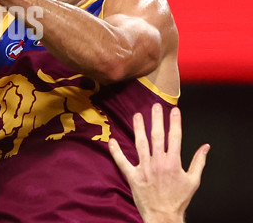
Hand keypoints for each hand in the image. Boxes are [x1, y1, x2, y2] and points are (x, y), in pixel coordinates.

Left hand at [108, 104, 209, 222]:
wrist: (164, 216)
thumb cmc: (178, 199)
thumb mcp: (193, 181)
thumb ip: (199, 162)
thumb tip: (205, 147)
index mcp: (173, 162)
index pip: (175, 137)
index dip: (175, 122)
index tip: (174, 110)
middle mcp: (158, 162)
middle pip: (157, 136)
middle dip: (156, 119)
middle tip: (155, 105)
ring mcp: (144, 168)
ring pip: (140, 144)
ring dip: (138, 128)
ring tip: (137, 115)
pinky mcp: (132, 176)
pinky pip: (122, 161)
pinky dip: (116, 151)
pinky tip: (112, 140)